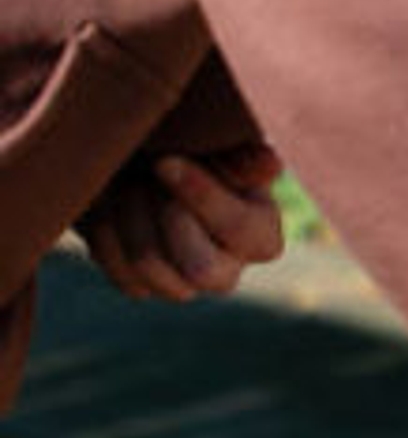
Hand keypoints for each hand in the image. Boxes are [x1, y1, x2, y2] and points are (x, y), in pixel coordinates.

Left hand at [77, 145, 285, 301]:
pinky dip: (107, 236)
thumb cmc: (192, 154)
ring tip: (126, 184)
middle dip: (165, 217)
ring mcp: (182, 286)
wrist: (141, 168)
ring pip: (151, 269)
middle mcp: (228, 271)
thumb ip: (245, 158)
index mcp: (261, 236)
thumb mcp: (221, 150)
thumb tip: (270, 164)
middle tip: (144, 179)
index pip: (239, 229)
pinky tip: (111, 206)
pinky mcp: (142, 287)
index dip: (201, 196)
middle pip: (200, 269)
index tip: (165, 162)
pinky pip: (122, 275)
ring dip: (130, 219)